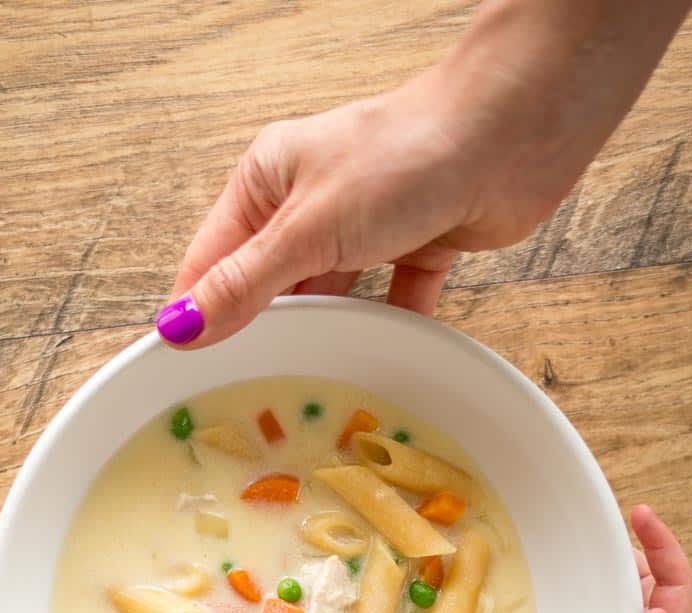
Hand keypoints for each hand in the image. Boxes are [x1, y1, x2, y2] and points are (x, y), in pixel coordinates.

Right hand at [156, 1, 691, 350]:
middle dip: (263, 333)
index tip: (183, 374)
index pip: (211, 261)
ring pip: (331, 297)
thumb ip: (245, 284)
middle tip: (247, 397)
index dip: (196, 314)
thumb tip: (180, 327)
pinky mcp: (417, 246)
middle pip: (270, 286)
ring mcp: (366, 225)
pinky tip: (378, 362)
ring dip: (326, 333)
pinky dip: (387, 327)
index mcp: (267, 183)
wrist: (511, 135)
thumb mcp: (307, 228)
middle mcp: (310, 203)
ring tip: (308, 386)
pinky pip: (390, 301)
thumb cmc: (401, 159)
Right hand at [569, 506, 691, 612]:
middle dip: (629, 551)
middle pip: (645, 588)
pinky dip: (572, 612)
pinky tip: (544, 606)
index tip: (640, 516)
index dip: (664, 549)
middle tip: (595, 529)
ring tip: (570, 554)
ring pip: (612, 609)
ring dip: (600, 577)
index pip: (675, 589)